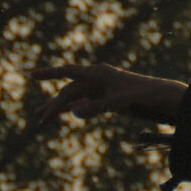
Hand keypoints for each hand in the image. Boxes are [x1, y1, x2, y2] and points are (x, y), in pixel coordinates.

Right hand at [33, 63, 186, 129]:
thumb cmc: (141, 94)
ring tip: (41, 118)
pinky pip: (83, 103)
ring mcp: (99, 88)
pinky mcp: (103, 97)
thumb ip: (96, 106)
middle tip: (40, 118)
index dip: (49, 73)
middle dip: (53, 103)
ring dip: (59, 107)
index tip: (32, 75)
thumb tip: (74, 112)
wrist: (158, 96)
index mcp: (98, 73)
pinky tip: (62, 114)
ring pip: (73, 97)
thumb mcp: (118, 102)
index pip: (69, 71)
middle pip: (69, 90)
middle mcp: (96, 78)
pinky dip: (72, 109)